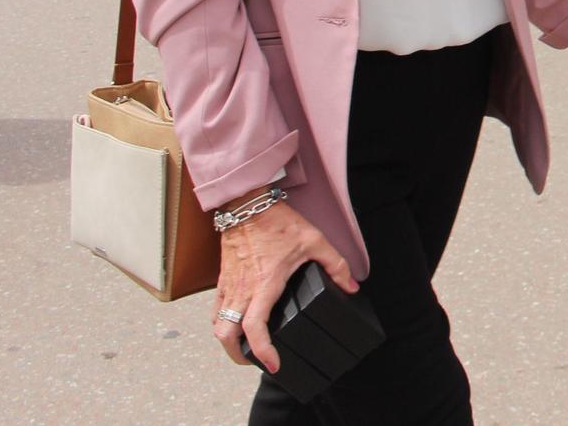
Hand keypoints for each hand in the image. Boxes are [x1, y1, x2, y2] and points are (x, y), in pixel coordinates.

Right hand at [212, 201, 357, 371]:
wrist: (247, 204)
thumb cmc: (278, 222)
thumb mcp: (314, 241)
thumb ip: (335, 265)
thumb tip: (351, 287)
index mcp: (264, 285)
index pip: (254, 328)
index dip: (262, 351)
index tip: (274, 364)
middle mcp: (242, 289)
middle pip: (226, 335)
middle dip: (236, 356)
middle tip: (255, 362)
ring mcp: (229, 285)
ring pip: (217, 325)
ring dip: (227, 341)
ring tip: (244, 348)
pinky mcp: (222, 279)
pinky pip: (215, 309)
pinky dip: (221, 322)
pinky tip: (233, 324)